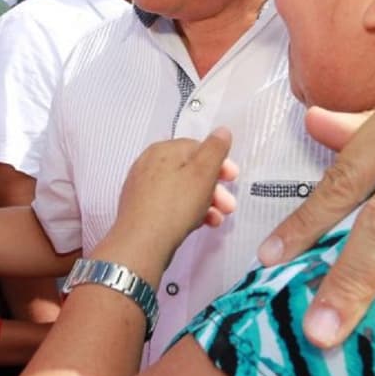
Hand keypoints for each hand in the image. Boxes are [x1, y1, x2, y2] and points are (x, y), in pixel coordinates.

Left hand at [106, 127, 237, 272]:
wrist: (141, 245)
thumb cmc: (174, 206)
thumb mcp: (203, 174)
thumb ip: (215, 149)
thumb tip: (222, 130)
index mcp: (163, 150)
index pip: (197, 147)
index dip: (219, 162)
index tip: (233, 178)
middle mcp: (149, 164)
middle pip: (190, 170)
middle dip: (214, 187)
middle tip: (229, 205)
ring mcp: (143, 187)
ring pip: (182, 189)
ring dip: (205, 202)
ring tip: (218, 219)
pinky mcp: (141, 209)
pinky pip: (170, 204)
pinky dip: (188, 211)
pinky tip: (200, 224)